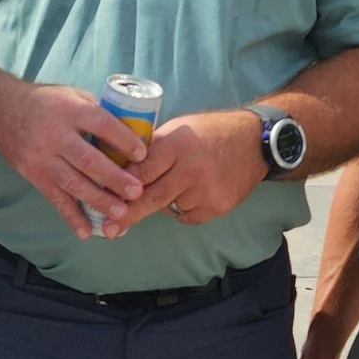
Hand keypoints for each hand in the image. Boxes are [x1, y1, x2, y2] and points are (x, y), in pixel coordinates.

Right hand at [0, 82, 146, 239]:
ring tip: (121, 213)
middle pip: (88, 160)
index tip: (142, 153)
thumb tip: (131, 133)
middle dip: (114, 178)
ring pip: (73, 183)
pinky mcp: (34, 175)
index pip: (101, 124)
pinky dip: (70, 216)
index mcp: (69, 110)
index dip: (123, 139)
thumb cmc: (46, 102)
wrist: (2, 111)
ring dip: (98, 200)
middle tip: (136, 192)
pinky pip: (54, 198)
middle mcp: (55, 135)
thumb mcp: (72, 95)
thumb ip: (97, 112)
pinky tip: (86, 231)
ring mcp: (43, 158)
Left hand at [112, 110, 268, 232]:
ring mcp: (206, 191)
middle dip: (128, 214)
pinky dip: (183, 207)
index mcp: (178, 144)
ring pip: (170, 207)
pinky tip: (193, 191)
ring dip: (165, 200)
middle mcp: (192, 169)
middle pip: (152, 197)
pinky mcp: (218, 206)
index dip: (122, 186)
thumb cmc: (210, 132)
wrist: (256, 141)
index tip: (103, 199)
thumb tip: (120, 168)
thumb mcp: (179, 129)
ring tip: (180, 182)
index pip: (142, 170)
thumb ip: (153, 149)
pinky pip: (188, 216)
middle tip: (108, 230)